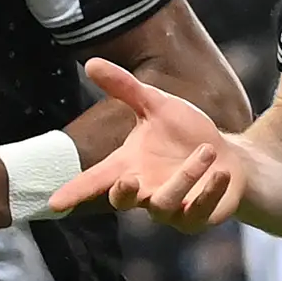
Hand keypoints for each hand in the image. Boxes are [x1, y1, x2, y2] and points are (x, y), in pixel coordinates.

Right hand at [56, 60, 247, 230]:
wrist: (228, 156)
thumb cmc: (185, 134)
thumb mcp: (157, 105)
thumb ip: (125, 89)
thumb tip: (91, 62)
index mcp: (128, 165)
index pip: (95, 180)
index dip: (74, 191)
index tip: (53, 202)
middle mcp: (144, 191)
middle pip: (122, 200)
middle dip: (123, 192)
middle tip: (129, 178)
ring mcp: (170, 209)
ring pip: (164, 204)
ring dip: (186, 176)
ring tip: (207, 151)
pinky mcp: (196, 218)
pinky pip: (198, 212)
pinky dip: (209, 192)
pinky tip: (221, 174)